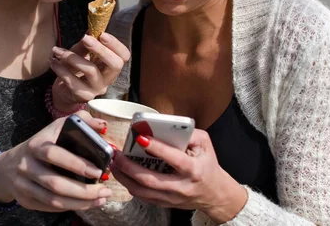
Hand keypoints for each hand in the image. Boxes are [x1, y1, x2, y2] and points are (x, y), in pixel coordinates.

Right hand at [0, 111, 111, 211]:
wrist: (7, 167)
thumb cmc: (39, 146)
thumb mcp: (53, 129)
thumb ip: (79, 121)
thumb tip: (101, 125)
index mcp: (35, 145)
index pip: (53, 154)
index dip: (75, 163)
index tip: (97, 171)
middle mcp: (26, 165)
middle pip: (55, 183)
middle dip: (83, 190)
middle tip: (105, 190)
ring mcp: (23, 185)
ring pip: (53, 200)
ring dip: (80, 203)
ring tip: (101, 199)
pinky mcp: (25, 200)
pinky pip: (50, 208)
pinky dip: (70, 207)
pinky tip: (86, 204)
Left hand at [49, 33, 129, 112]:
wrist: (63, 91)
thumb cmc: (74, 69)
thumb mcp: (79, 53)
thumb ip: (84, 45)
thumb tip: (89, 31)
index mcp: (110, 66)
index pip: (124, 56)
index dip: (115, 44)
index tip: (102, 34)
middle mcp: (108, 78)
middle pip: (115, 65)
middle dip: (101, 49)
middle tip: (85, 38)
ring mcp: (97, 89)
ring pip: (91, 70)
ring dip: (73, 57)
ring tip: (58, 51)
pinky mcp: (84, 96)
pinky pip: (73, 81)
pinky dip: (61, 69)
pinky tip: (53, 61)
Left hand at [110, 130, 247, 223]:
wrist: (215, 194)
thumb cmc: (208, 166)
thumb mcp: (205, 145)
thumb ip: (189, 133)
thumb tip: (166, 126)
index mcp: (193, 170)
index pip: (173, 158)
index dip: (157, 148)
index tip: (140, 137)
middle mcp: (181, 186)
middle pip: (150, 179)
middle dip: (129, 166)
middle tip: (117, 154)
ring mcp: (172, 198)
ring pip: (142, 191)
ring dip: (124, 177)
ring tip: (113, 164)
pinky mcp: (165, 203)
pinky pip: (143, 197)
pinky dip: (130, 185)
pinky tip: (121, 174)